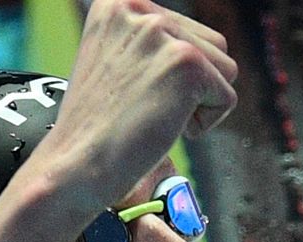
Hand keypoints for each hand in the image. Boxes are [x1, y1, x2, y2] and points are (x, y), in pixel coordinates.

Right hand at [36, 0, 237, 212]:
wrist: (75, 164)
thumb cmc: (97, 126)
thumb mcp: (115, 60)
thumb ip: (151, 42)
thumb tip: (196, 45)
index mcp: (118, 1)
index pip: (185, 32)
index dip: (170, 76)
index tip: (134, 94)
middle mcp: (139, 6)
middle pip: (213, 46)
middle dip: (190, 87)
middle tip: (143, 107)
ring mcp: (162, 32)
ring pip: (225, 69)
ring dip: (198, 102)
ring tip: (153, 113)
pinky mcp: (186, 62)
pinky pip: (227, 98)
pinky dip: (203, 124)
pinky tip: (162, 126)